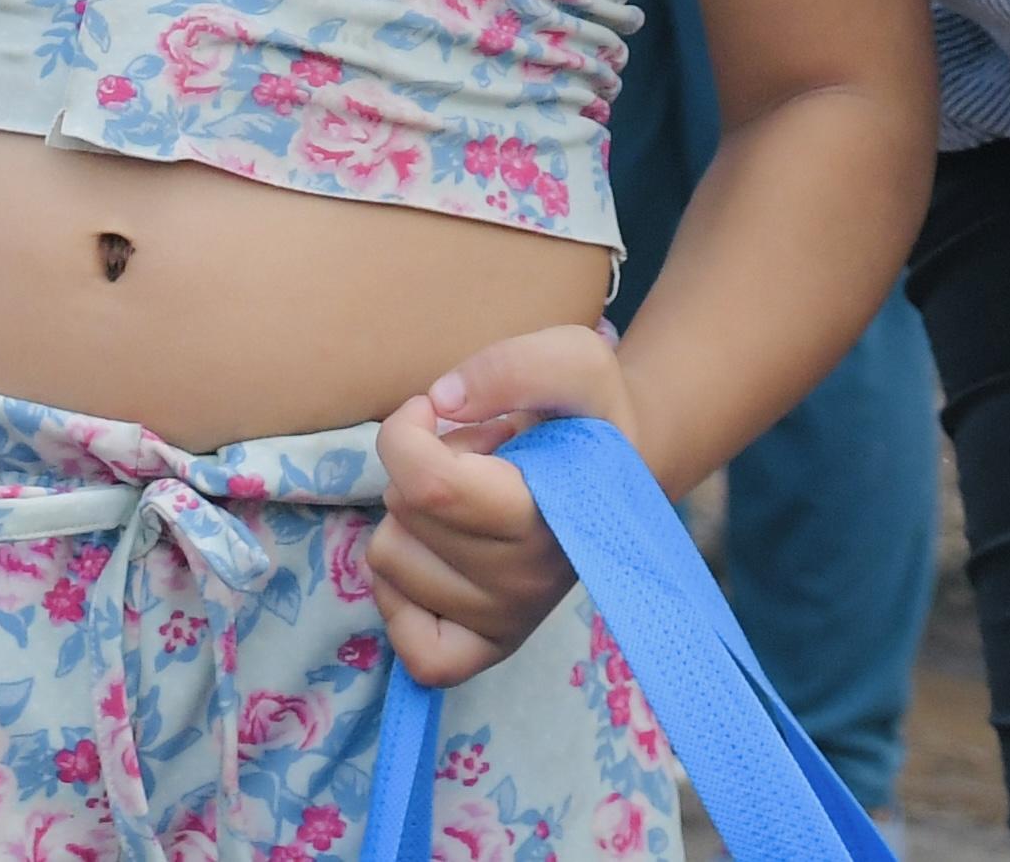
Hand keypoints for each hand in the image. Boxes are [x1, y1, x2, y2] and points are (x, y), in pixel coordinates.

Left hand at [369, 324, 639, 685]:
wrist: (622, 475)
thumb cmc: (589, 415)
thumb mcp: (571, 358)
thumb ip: (510, 367)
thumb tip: (441, 403)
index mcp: (548, 512)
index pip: (428, 486)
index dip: (407, 432)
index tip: (432, 409)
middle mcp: (527, 581)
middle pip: (404, 511)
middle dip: (420, 467)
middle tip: (477, 460)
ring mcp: (505, 622)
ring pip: (388, 561)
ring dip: (412, 520)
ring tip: (469, 502)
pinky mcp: (485, 650)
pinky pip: (405, 638)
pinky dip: (400, 592)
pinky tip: (436, 556)